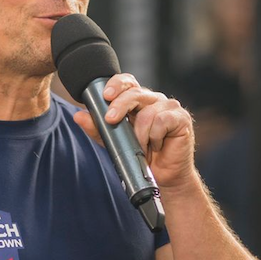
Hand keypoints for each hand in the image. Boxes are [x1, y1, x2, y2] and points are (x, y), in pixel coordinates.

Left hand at [71, 73, 196, 194]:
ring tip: (141, 148)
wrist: (164, 177)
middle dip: (120, 106)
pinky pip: (162, 121)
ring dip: (140, 134)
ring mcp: (169, 107)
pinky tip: (157, 145)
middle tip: (111, 120)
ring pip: (147, 112)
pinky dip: (155, 136)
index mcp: (137, 100)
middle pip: (135, 93)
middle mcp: (153, 100)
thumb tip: (78, 116)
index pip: (127, 82)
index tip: (105, 95)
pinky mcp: (181, 118)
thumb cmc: (141, 155)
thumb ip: (97, 128)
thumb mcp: (114, 142)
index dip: (116, 84)